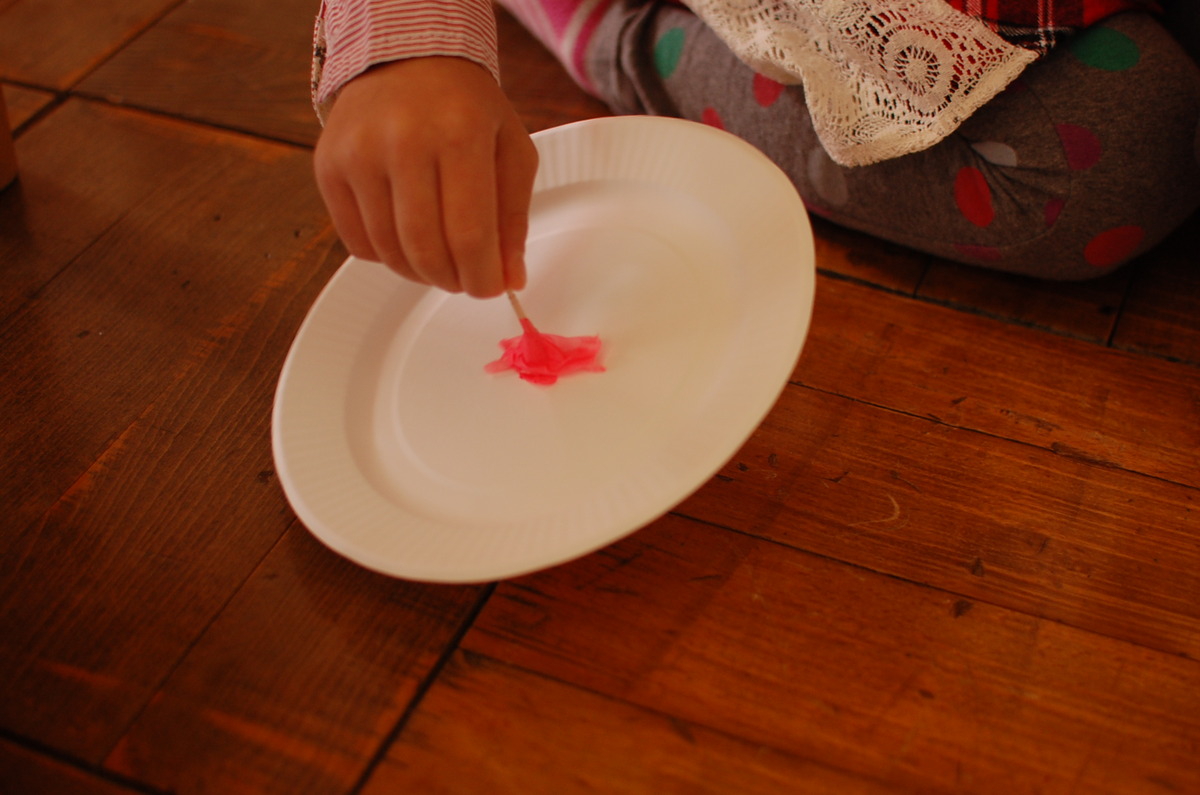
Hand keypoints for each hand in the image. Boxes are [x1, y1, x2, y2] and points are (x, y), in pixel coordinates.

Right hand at [314, 57, 537, 296]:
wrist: (405, 56)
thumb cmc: (466, 106)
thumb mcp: (510, 150)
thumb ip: (514, 217)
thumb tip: (509, 278)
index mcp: (458, 133)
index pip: (468, 233)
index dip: (481, 276)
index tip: (491, 287)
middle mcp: (402, 141)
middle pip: (425, 248)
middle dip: (451, 280)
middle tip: (466, 280)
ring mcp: (357, 154)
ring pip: (389, 251)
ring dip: (419, 273)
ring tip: (440, 262)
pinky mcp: (328, 166)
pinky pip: (357, 242)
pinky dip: (387, 256)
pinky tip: (406, 239)